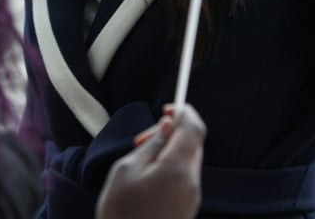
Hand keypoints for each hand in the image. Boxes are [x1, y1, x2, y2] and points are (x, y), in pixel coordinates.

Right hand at [96, 103, 206, 218]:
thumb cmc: (120, 211)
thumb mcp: (126, 168)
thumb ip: (152, 144)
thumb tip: (169, 126)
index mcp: (178, 169)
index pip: (194, 128)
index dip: (184, 111)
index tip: (168, 107)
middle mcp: (192, 183)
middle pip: (193, 143)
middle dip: (172, 133)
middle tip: (141, 140)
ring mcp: (192, 198)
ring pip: (188, 160)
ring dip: (170, 151)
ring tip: (140, 159)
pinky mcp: (188, 209)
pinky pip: (185, 177)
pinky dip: (171, 167)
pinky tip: (148, 176)